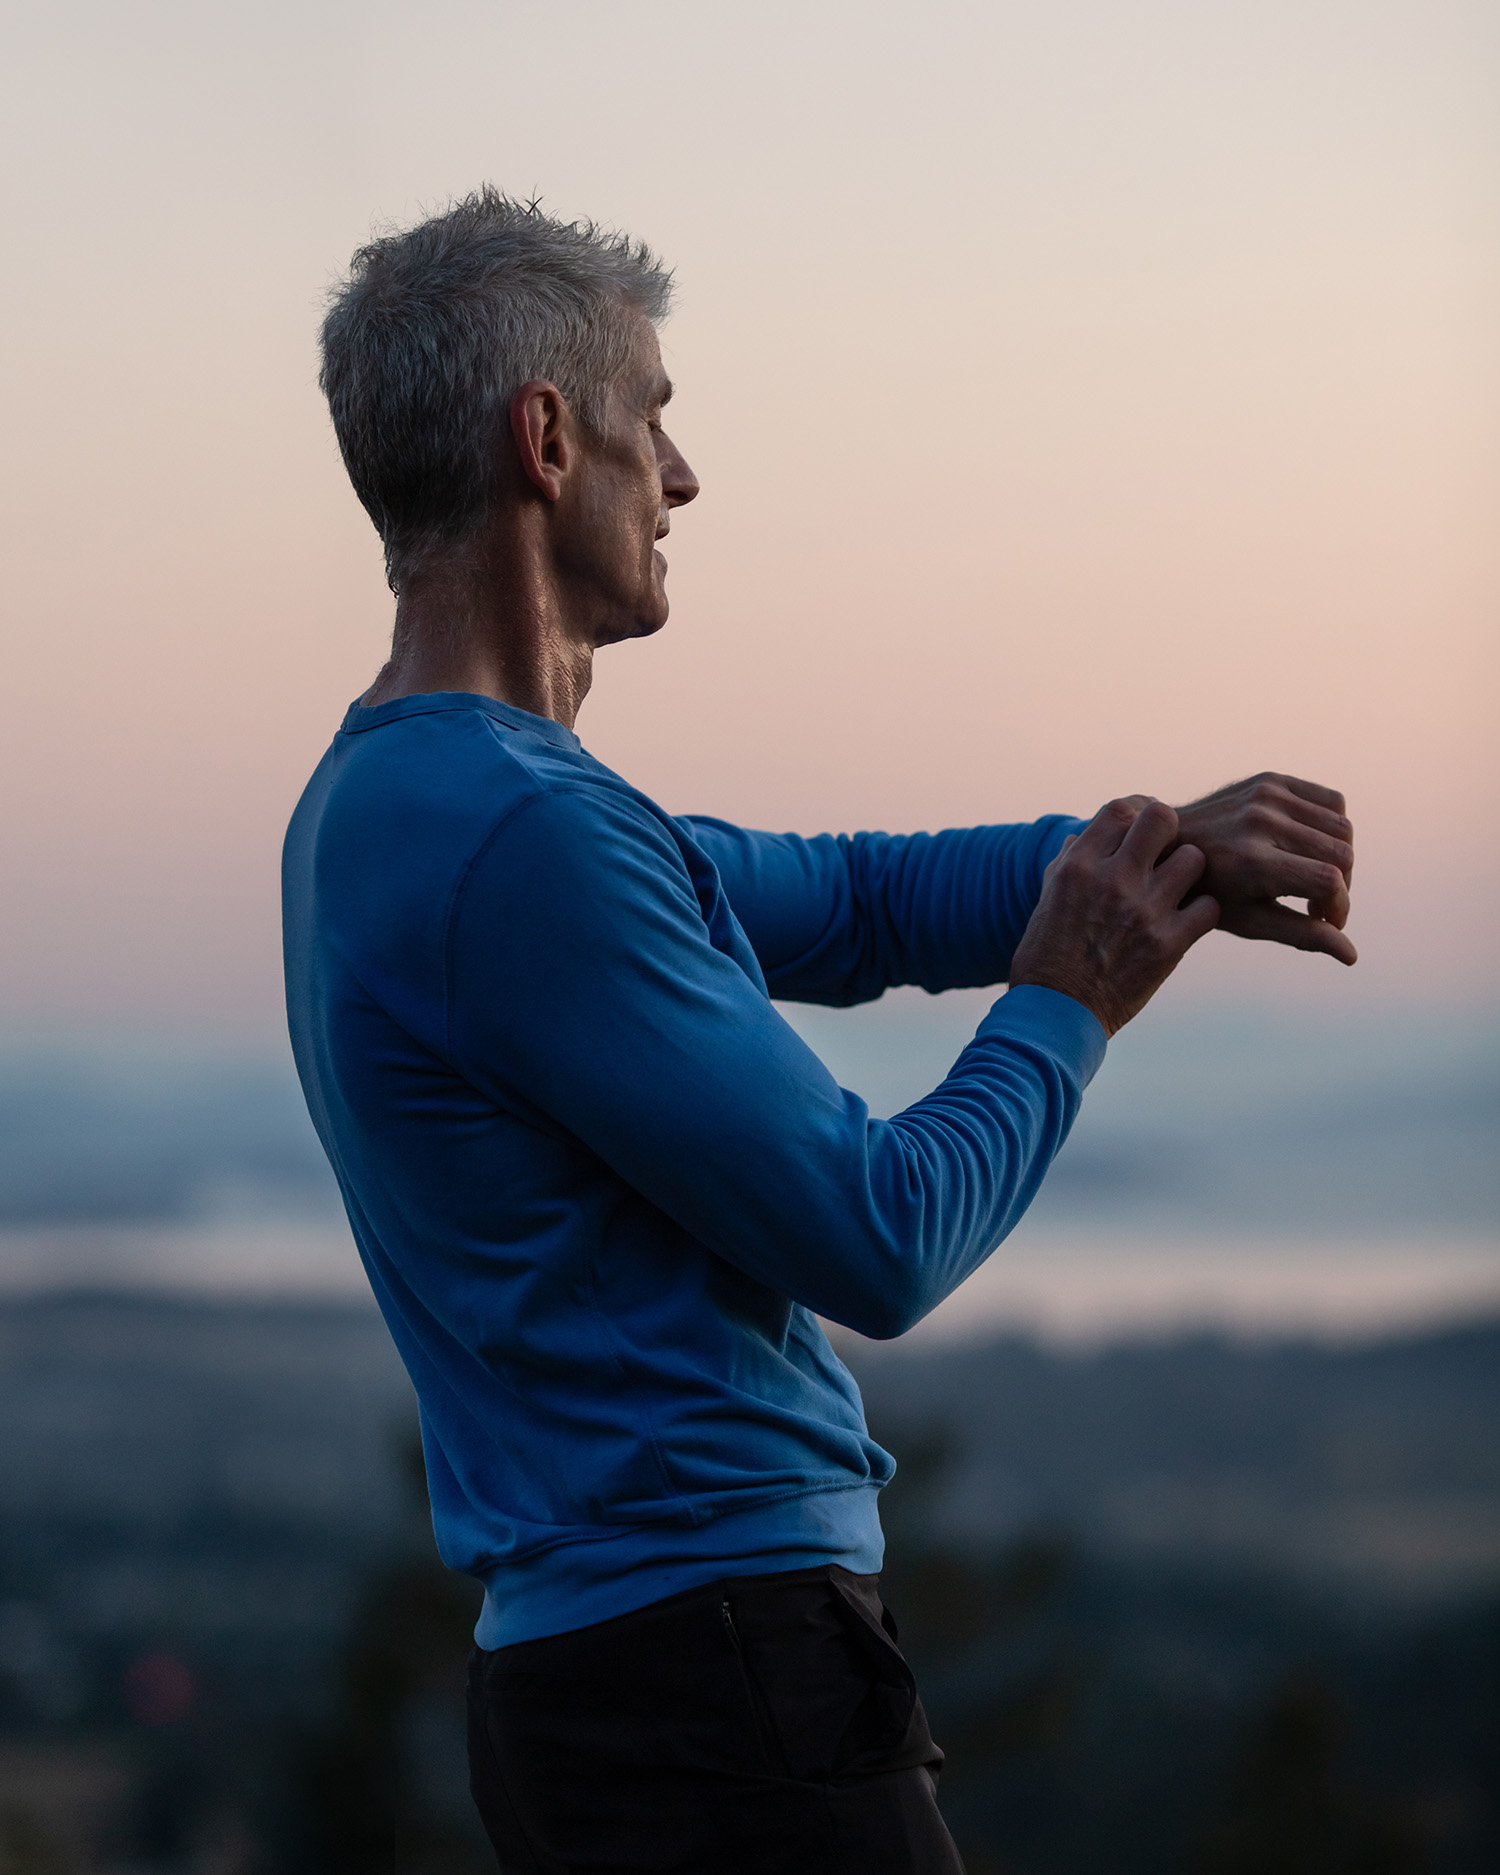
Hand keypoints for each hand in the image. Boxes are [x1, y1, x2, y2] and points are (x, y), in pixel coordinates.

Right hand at [1009, 798, 1219, 1036]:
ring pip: (1194, 858)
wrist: (1055, 1013)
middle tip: (1169, 850)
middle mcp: (1112, 880)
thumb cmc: (1045, 956)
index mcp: (1079, 866)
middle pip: (1162, 818)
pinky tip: (1187, 921)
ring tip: (1179, 889)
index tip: (1144, 828)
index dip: (1138, 811)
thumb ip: (1070, 862)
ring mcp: (1143, 911)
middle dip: (1169, 829)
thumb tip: (1085, 836)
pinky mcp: (1168, 945)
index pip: (1121, 808)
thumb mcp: (1048, 899)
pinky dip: (1202, 912)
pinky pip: (1209, 907)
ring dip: (1190, 871)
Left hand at [1173, 774, 1355, 965]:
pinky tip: (1312, 848)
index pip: (1327, 880)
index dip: (1339, 907)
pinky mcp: (1271, 780)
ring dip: (1341, 859)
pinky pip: (1332, 801)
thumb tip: (1352, 956)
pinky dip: (1334, 827)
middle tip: (1318, 905)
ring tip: (1316, 879)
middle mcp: (1260, 822)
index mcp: (1251, 861)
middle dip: (1342, 887)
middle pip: (1341, 854)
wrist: (1169, 844)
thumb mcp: (1250, 921)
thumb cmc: (1209, 892)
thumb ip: (1302, 935)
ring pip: (1342, 827)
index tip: (1328, 921)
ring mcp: (1266, 796)